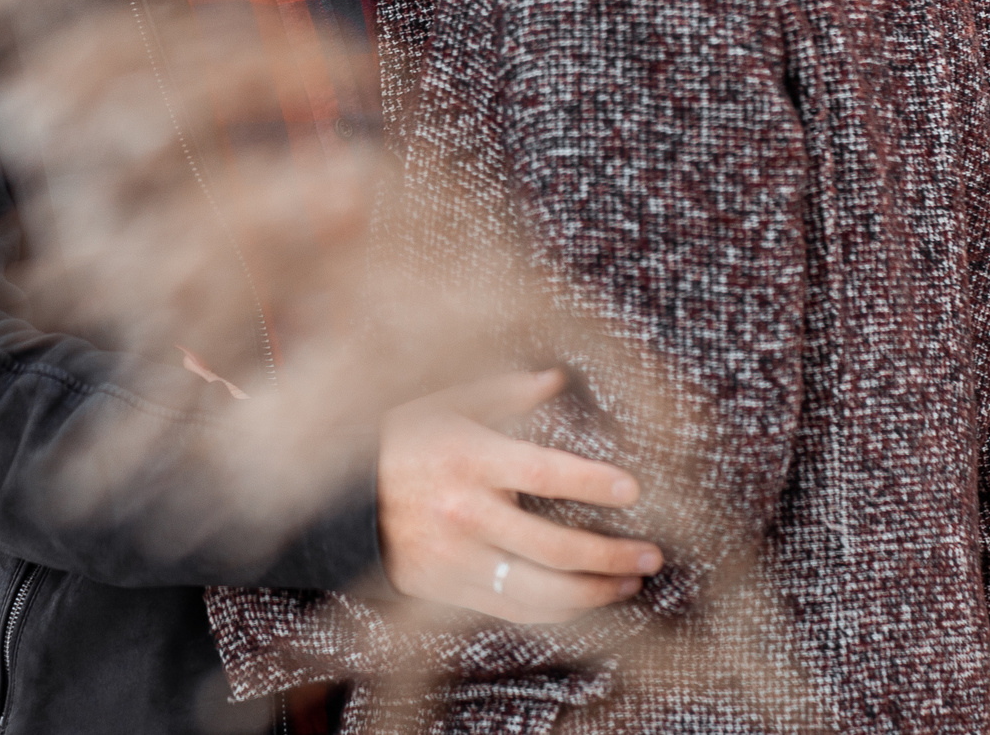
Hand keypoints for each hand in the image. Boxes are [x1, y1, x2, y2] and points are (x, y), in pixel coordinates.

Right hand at [376, 368, 662, 623]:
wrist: (337, 496)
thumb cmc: (399, 438)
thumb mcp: (440, 401)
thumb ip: (500, 392)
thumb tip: (556, 377)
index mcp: (466, 458)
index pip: (543, 473)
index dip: (593, 483)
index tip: (634, 491)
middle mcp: (461, 512)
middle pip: (555, 546)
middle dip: (613, 555)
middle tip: (652, 554)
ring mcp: (452, 558)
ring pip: (540, 591)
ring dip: (595, 592)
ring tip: (628, 583)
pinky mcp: (443, 591)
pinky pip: (513, 610)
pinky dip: (558, 611)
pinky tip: (587, 600)